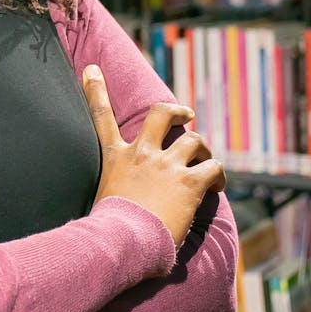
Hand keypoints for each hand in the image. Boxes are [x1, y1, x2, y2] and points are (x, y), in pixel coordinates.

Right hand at [82, 64, 225, 249]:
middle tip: (187, 114)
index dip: (95, 90)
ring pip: (193, 140)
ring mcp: (166, 165)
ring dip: (203, 150)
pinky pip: (213, 168)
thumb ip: (111, 196)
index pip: (101, 116)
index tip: (92, 70)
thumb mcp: (100, 203)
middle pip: (160, 114)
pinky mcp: (189, 181)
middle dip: (176, 110)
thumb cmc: (108, 231)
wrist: (121, 240)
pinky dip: (218, 176)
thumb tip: (106, 217)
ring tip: (208, 164)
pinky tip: (217, 188)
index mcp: (115, 158)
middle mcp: (141, 154)